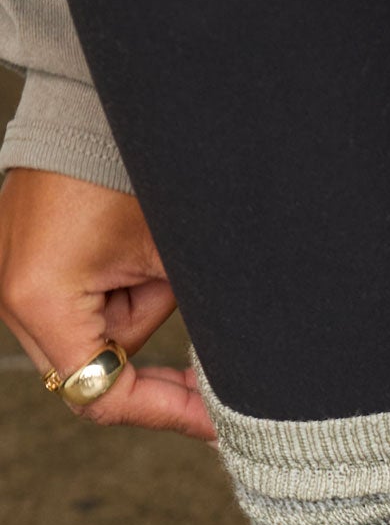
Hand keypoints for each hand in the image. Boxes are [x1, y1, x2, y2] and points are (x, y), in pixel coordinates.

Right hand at [0, 167, 212, 437]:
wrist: (91, 102)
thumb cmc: (132, 170)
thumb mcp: (175, 256)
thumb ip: (197, 326)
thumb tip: (231, 382)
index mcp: (41, 298)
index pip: (103, 395)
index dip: (167, 413)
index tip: (218, 423)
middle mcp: (10, 298)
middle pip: (93, 377)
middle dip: (152, 369)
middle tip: (211, 373)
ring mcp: (8, 282)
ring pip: (91, 344)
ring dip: (136, 319)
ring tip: (153, 261)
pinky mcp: (20, 266)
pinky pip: (78, 311)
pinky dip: (118, 296)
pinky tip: (136, 259)